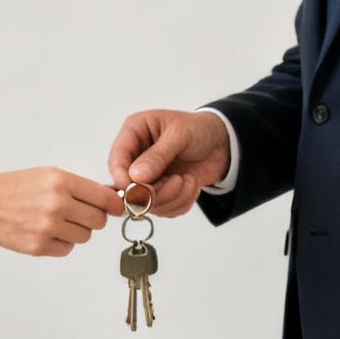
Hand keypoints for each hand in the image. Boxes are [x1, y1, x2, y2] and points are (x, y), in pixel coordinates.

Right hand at [0, 167, 119, 256]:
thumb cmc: (11, 188)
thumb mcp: (46, 175)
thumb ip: (78, 186)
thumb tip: (108, 197)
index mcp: (61, 182)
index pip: (105, 198)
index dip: (114, 205)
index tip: (116, 208)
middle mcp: (57, 204)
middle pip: (99, 220)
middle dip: (92, 218)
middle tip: (77, 214)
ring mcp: (48, 227)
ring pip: (84, 237)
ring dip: (75, 232)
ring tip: (55, 222)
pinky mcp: (40, 246)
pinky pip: (67, 249)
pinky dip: (60, 243)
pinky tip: (45, 232)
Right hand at [106, 109, 230, 217]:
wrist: (223, 143)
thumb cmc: (199, 129)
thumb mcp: (180, 134)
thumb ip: (158, 155)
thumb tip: (135, 177)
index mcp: (133, 134)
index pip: (116, 160)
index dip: (123, 178)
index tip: (137, 189)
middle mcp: (135, 157)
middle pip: (128, 186)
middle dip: (153, 191)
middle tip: (177, 182)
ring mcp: (146, 177)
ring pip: (145, 203)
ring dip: (171, 198)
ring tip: (188, 181)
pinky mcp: (160, 192)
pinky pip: (162, 210)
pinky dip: (179, 203)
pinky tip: (191, 186)